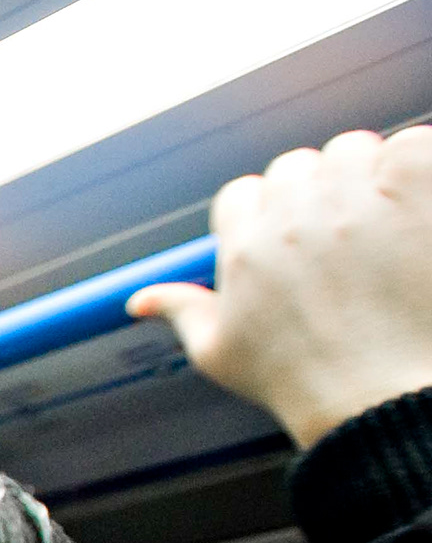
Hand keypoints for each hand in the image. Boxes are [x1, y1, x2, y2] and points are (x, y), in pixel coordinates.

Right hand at [130, 126, 431, 449]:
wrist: (385, 397)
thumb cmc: (304, 383)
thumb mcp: (223, 354)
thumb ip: (181, 313)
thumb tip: (139, 301)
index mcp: (245, 246)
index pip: (247, 192)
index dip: (272, 214)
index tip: (300, 243)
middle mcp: (293, 214)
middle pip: (298, 167)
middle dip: (320, 194)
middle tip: (352, 241)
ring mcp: (355, 197)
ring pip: (354, 149)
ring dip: (370, 176)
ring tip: (390, 226)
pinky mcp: (415, 186)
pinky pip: (414, 144)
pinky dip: (419, 166)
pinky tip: (422, 206)